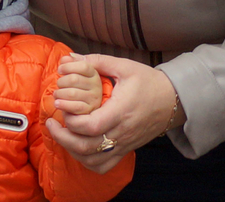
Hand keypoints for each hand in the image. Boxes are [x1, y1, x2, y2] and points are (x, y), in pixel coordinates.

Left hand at [45, 55, 180, 172]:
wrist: (173, 101)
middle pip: (87, 147)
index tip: (59, 105)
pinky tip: (77, 148)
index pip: (92, 126)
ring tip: (61, 135)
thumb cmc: (148, 82)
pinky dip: (87, 161)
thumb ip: (98, 62)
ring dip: (72, 150)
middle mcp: (122, 132)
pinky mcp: (125, 150)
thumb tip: (70, 58)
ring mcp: (124, 144)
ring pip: (92, 160)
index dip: (71, 120)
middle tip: (51, 123)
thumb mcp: (125, 66)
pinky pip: (103, 166)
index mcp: (121, 111)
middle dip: (63, 138)